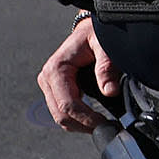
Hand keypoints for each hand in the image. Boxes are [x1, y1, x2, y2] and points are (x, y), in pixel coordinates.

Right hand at [37, 17, 120, 132]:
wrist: (89, 28)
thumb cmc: (96, 33)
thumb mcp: (104, 45)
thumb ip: (106, 67)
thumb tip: (110, 91)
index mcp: (56, 68)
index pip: (67, 104)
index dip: (86, 118)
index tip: (105, 124)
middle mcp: (47, 78)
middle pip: (60, 115)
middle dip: (83, 125)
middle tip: (107, 130)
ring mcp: (49, 85)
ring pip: (60, 116)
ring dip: (80, 125)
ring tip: (103, 126)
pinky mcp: (55, 90)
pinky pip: (64, 110)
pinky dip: (78, 118)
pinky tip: (94, 119)